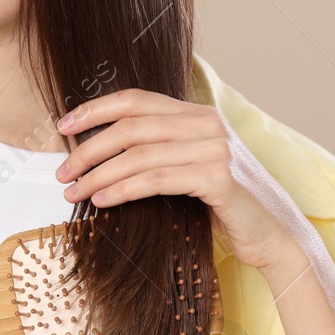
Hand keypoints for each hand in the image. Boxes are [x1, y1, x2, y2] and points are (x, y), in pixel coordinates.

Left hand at [54, 88, 302, 272]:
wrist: (271, 235)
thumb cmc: (222, 206)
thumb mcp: (188, 169)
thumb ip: (158, 151)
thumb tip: (98, 152)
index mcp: (197, 114)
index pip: (136, 99)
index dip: (95, 109)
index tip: (63, 126)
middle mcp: (207, 124)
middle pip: (131, 127)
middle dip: (89, 149)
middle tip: (63, 173)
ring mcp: (215, 149)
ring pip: (139, 155)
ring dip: (98, 175)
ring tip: (74, 193)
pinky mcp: (218, 178)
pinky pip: (156, 180)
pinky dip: (123, 190)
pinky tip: (102, 202)